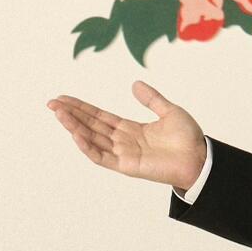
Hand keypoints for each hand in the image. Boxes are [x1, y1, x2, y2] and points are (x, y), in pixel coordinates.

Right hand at [47, 78, 207, 192]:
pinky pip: (101, 156)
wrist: (199, 158)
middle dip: (71, 115)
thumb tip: (134, 84)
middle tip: (52, 104)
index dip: (82, 108)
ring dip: (74, 127)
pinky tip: (75, 134)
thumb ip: (151, 99)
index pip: (99, 117)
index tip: (64, 99)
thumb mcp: (169, 111)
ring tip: (59, 114)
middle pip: (90, 126)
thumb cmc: (188, 139)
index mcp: (130, 129)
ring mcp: (123, 154)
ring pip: (92, 139)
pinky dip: (87, 146)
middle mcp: (123, 142)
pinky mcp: (126, 166)